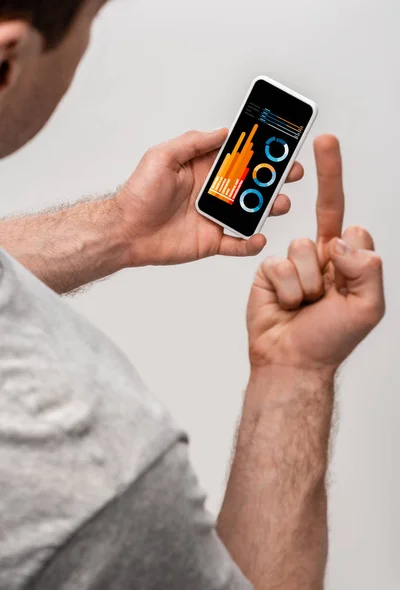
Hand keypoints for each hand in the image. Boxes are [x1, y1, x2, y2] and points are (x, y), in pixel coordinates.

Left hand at [117, 129, 303, 265]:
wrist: (126, 232)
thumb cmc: (139, 193)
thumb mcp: (162, 157)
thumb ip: (193, 143)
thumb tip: (223, 131)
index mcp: (204, 169)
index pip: (239, 157)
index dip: (259, 150)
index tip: (279, 144)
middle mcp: (214, 192)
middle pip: (251, 184)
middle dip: (274, 178)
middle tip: (291, 173)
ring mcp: (215, 217)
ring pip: (250, 212)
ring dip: (269, 208)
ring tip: (279, 203)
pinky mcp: (212, 241)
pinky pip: (238, 244)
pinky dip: (251, 243)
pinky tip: (258, 238)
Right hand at [247, 135, 384, 373]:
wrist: (291, 361)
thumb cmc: (329, 340)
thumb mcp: (367, 308)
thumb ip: (366, 269)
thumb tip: (344, 238)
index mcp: (344, 261)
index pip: (346, 216)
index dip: (335, 179)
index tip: (324, 141)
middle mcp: (318, 256)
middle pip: (324, 223)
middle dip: (328, 207)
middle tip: (326, 188)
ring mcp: (291, 263)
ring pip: (300, 248)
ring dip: (306, 284)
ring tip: (305, 305)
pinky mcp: (267, 271)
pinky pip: (278, 265)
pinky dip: (286, 290)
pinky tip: (286, 305)